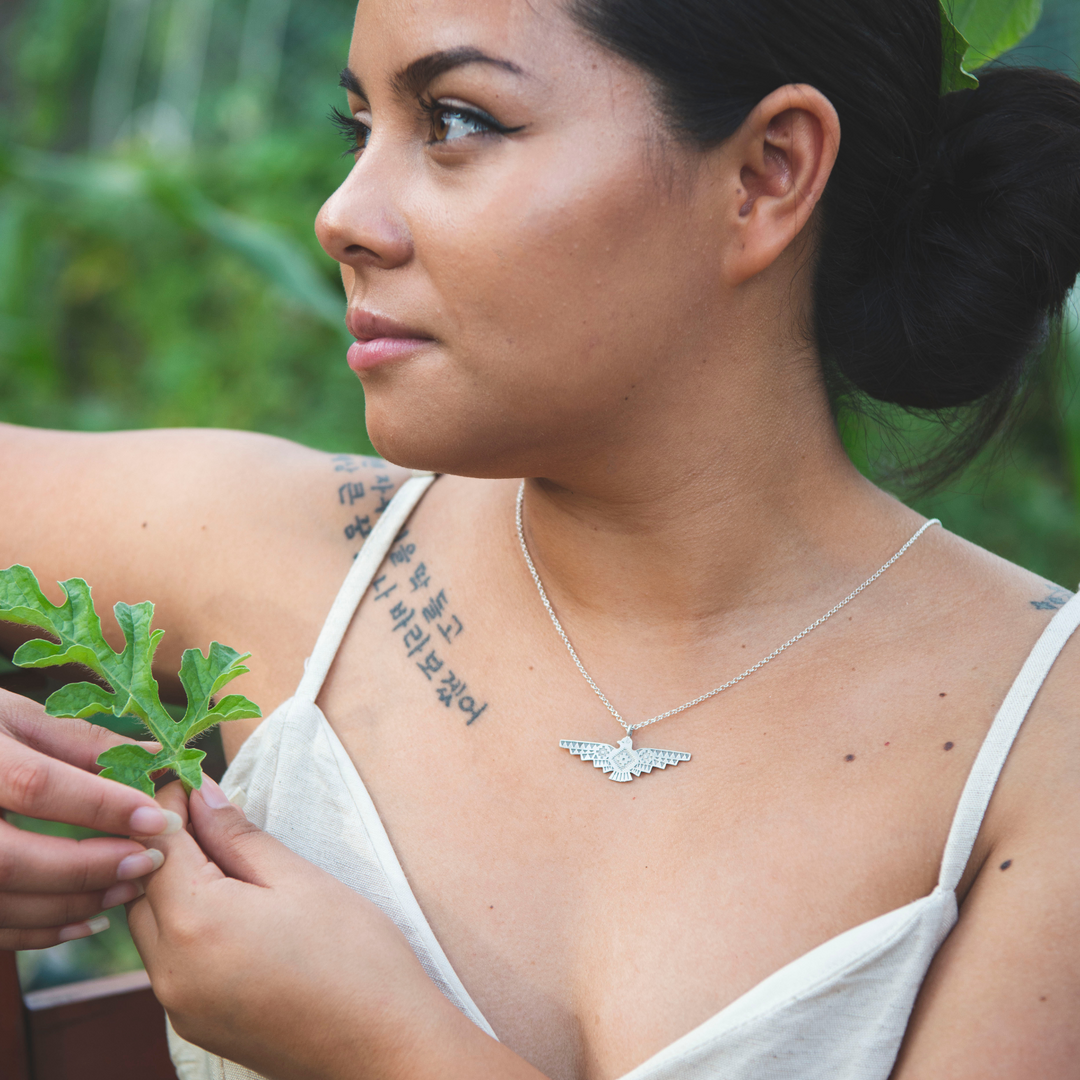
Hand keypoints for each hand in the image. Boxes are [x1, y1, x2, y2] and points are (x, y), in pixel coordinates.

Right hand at [0, 688, 179, 948]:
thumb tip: (157, 755)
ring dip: (71, 904)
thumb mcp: (13, 716)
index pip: (36, 785)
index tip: (159, 819)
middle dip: (87, 867)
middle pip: (9, 859)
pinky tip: (89, 919)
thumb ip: (81, 740)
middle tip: (149, 862)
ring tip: (130, 887)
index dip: (101, 806)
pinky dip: (39, 931)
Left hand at [129, 780, 546, 1079]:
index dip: (169, 802)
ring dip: (172, 884)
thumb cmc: (354, 956)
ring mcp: (178, 1004)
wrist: (382, 1043)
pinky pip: (169, 960)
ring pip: (150, 925)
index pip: (160, 844)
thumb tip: (200, 796)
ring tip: (219, 852)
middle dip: (166, 842)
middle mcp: (171, 970)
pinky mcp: (194, 1023)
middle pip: (142, 887)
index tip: (186, 771)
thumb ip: (238, 835)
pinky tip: (226, 905)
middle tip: (205, 806)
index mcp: (197, 924)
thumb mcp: (298, 878)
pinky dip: (184, 923)